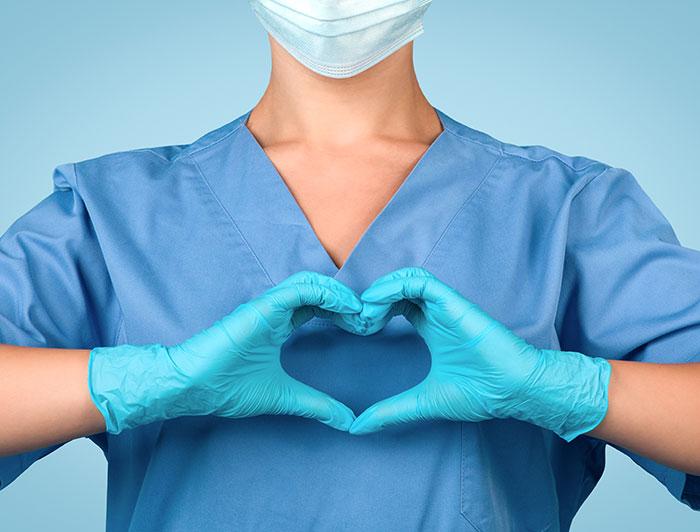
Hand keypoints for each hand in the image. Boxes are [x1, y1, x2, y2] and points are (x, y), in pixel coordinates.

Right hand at [89, 272, 360, 433]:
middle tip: (369, 318)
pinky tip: (346, 308)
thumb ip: (317, 405)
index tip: (363, 327)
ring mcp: (268, 305)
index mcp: (279, 324)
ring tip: (361, 313)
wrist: (192, 387)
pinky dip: (326, 294)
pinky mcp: (262, 306)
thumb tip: (348, 421)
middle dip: (346, 301)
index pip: (317, 306)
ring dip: (340, 295)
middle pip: (319, 291)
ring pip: (312, 284)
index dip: (342, 312)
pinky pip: (300, 290)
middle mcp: (275, 310)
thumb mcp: (284, 397)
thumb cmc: (227, 388)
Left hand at [349, 268, 610, 440]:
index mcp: (430, 326)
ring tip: (366, 313)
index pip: (395, 304)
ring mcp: (444, 305)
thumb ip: (390, 411)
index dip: (373, 310)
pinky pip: (419, 282)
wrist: (513, 390)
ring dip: (380, 290)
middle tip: (357, 322)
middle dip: (371, 299)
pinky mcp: (453, 302)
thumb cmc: (480, 393)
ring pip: (405, 278)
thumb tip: (357, 427)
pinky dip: (393, 287)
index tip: (357, 330)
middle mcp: (436, 312)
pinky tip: (377, 305)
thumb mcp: (422, 402)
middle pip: (396, 287)